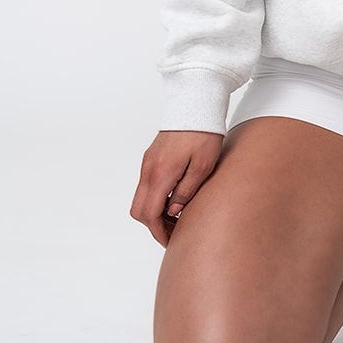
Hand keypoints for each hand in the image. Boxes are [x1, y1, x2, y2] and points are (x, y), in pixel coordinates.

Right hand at [130, 130, 224, 246]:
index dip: (159, 232)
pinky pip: (146, 185)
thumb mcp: (203, 166)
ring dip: (154, 211)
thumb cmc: (204, 133)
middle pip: (139, 210)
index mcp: (160, 174)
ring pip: (141, 198)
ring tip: (178, 215)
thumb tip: (174, 212)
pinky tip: (174, 198)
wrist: (196, 101)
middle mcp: (148, 169)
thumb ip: (186, 192)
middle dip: (154, 225)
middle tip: (175, 230)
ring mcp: (148, 162)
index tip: (173, 240)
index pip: (149, 214)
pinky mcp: (151, 157)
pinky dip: (155, 197)